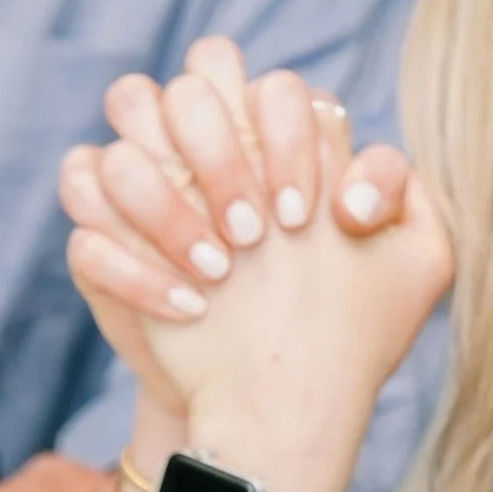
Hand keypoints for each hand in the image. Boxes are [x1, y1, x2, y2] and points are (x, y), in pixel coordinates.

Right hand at [60, 37, 452, 491]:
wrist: (273, 406)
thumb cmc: (339, 328)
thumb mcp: (405, 267)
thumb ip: (403, 196)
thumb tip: (358, 185)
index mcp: (270, 141)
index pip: (265, 85)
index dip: (286, 137)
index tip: (309, 216)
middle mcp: (204, 155)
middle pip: (188, 90)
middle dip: (223, 154)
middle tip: (257, 235)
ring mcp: (148, 199)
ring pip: (120, 148)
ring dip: (167, 204)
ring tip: (219, 272)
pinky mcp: (104, 252)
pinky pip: (87, 230)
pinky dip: (128, 265)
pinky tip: (186, 311)